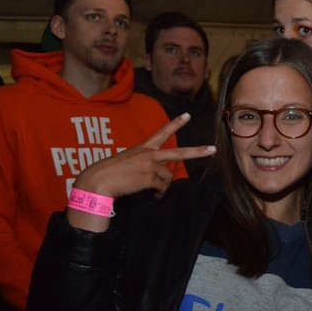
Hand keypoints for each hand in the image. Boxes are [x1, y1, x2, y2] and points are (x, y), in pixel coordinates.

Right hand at [68, 114, 215, 231]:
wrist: (98, 181)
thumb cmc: (110, 174)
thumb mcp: (128, 162)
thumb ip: (144, 164)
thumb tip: (158, 176)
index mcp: (143, 148)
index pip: (162, 132)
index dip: (176, 124)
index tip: (188, 115)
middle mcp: (148, 154)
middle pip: (179, 152)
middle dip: (198, 151)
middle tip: (213, 149)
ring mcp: (150, 165)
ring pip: (168, 177)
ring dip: (164, 186)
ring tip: (156, 191)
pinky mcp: (149, 177)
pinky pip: (162, 187)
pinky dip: (160, 193)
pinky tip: (154, 195)